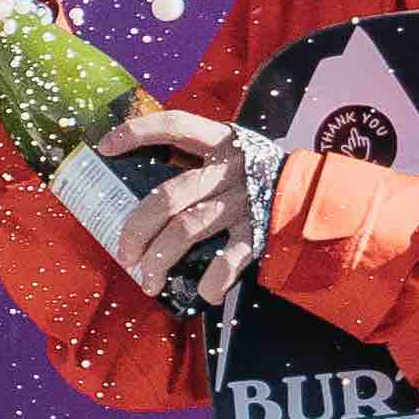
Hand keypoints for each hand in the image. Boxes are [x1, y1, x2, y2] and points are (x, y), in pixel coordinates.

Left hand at [94, 105, 261, 300]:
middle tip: (125, 254)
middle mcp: (229, 168)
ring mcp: (244, 200)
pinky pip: (230, 258)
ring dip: (160, 259)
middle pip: (168, 197)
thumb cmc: (253, 175)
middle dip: (137, 230)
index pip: (174, 126)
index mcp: (218, 141)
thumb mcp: (227, 154)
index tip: (105, 148)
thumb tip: (133, 180)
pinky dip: (212, 279)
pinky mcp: (260, 230)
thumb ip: (193, 161)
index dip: (137, 132)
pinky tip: (201, 293)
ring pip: (188, 229)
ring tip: (147, 281)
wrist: (314, 193)